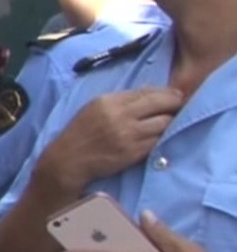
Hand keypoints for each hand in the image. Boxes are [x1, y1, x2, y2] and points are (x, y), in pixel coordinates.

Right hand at [39, 88, 182, 191]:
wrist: (69, 159)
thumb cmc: (82, 132)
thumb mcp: (95, 107)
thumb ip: (122, 99)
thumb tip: (152, 91)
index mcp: (109, 101)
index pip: (146, 91)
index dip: (166, 92)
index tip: (176, 94)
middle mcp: (120, 116)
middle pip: (160, 104)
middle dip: (175, 103)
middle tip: (181, 105)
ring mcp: (128, 135)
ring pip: (164, 123)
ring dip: (171, 121)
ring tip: (170, 121)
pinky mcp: (134, 152)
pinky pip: (158, 140)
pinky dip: (162, 137)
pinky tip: (160, 136)